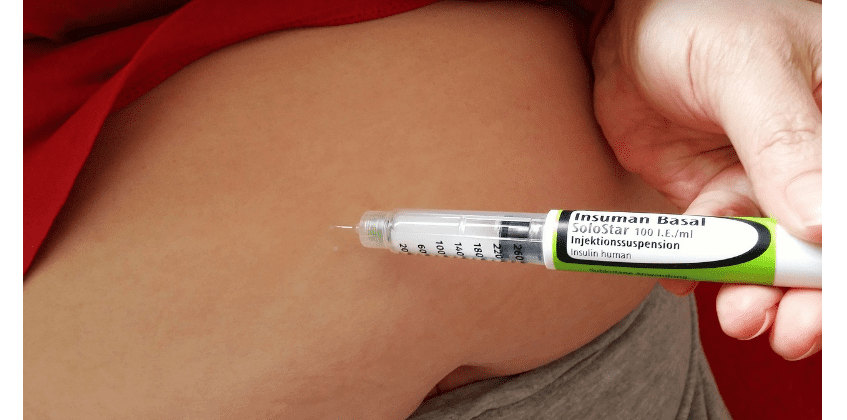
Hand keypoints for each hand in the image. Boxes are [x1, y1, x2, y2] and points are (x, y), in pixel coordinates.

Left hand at [592, 0, 820, 359]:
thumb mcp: (746, 72)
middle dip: (808, 294)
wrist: (623, 28)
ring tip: (738, 315)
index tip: (829, 296)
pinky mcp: (713, 194)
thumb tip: (823, 225)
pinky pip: (714, 244)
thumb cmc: (695, 20)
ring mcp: (761, 179)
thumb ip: (783, 143)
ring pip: (770, 255)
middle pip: (822, 243)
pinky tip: (686, 279)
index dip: (839, 255)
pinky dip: (700, 269)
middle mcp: (811, 157)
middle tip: (788, 329)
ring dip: (755, 294)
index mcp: (839, 117)